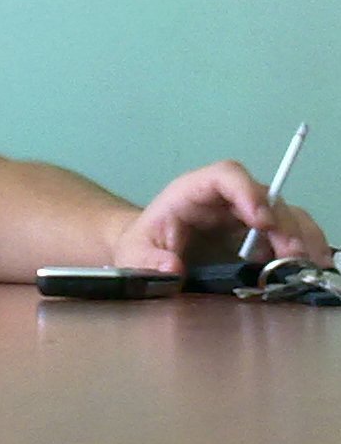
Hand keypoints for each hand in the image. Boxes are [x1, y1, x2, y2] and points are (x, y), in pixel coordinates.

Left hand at [113, 161, 330, 274]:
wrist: (149, 252)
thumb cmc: (142, 245)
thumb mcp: (134, 254)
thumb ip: (147, 261)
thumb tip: (172, 268)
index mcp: (193, 192)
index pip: (225, 175)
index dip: (247, 191)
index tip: (261, 220)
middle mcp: (226, 199)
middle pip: (265, 196)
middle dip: (283, 224)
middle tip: (292, 255)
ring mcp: (247, 217)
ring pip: (285, 214)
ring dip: (300, 237)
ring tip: (306, 265)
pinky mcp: (259, 237)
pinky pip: (291, 234)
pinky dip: (305, 248)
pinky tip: (311, 268)